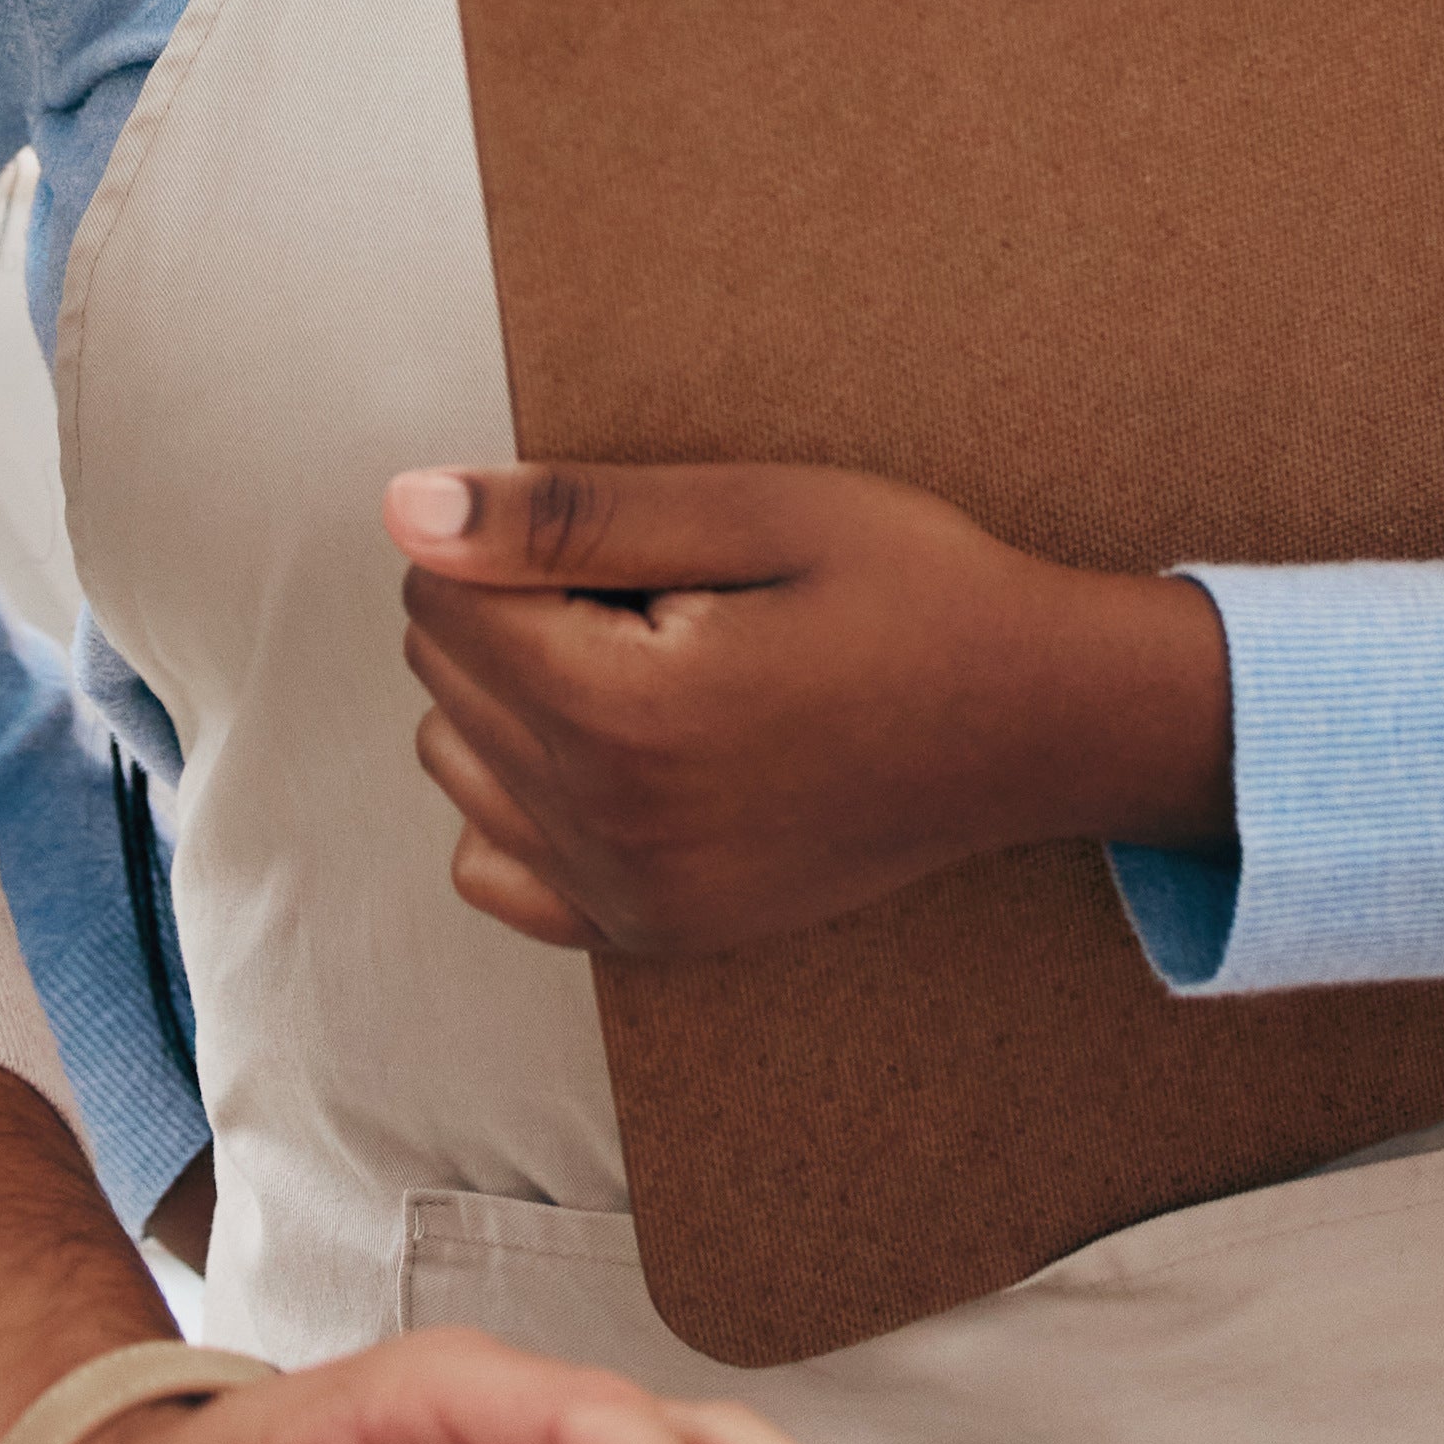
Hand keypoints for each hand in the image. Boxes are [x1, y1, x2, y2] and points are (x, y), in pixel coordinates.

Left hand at [389, 461, 1229, 962]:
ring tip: (657, 669)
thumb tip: (408, 511)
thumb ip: (566, 516)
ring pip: (454, 758)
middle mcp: (609, 828)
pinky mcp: (653, 933)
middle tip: (664, 601)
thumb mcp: (752, 510)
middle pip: (439, 671)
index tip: (639, 543)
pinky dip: (526, 799)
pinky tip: (624, 754)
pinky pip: (494, 864)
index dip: (520, 534)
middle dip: (516, 608)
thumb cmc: (910, 591)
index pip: (438, 589)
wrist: (1034, 722)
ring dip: (517, 697)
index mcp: (626, 713)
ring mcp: (629, 898)